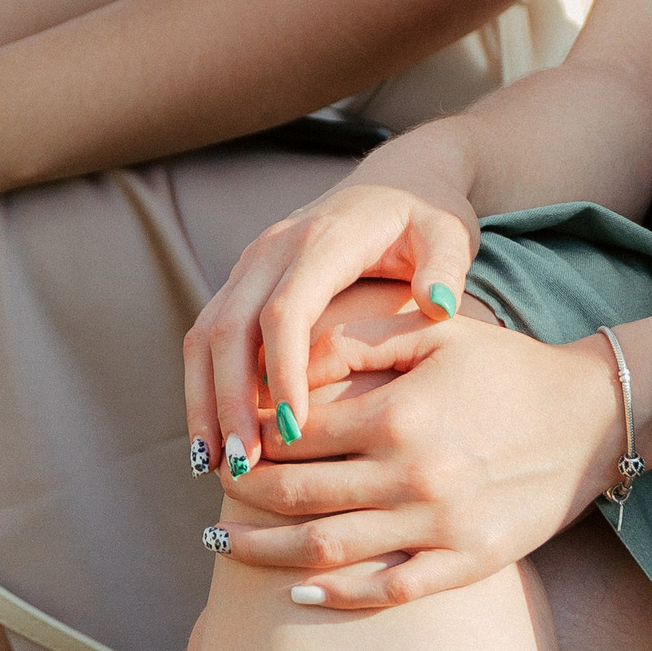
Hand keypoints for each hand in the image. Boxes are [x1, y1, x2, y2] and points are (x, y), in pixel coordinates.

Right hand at [186, 171, 479, 475]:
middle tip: (242, 468)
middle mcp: (274, 247)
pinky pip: (208, 335)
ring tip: (212, 466)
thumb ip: (445, 266)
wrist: (396, 182)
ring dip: (204, 400)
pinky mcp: (243, 281)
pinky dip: (204, 386)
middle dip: (228, 400)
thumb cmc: (425, 218)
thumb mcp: (447, 232)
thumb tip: (438, 304)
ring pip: (205, 333)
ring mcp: (251, 262)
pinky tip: (215, 439)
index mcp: (323, 239)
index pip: (285, 310)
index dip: (284, 373)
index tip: (293, 432)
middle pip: (228, 326)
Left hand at [215, 302, 624, 609]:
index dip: (257, 432)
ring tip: (225, 541)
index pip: (302, 430)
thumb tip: (297, 354)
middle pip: (302, 495)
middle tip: (214, 487)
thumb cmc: (509, 366)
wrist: (590, 418)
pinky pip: (383, 591)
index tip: (232, 432)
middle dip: (247, 494)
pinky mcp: (464, 564)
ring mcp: (438, 527)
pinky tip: (297, 591)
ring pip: (327, 551)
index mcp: (403, 413)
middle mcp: (414, 475)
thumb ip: (367, 339)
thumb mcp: (442, 332)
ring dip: (266, 550)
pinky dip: (333, 596)